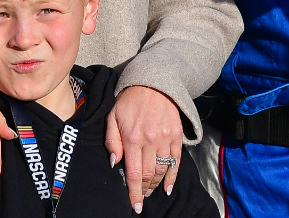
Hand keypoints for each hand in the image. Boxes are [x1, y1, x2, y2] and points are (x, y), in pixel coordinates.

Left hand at [105, 85, 183, 213]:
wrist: (152, 83)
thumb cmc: (128, 101)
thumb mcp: (112, 117)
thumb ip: (111, 140)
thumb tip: (114, 163)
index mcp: (132, 138)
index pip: (134, 173)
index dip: (134, 193)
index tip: (135, 206)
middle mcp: (150, 140)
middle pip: (149, 175)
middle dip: (144, 190)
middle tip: (141, 197)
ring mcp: (165, 138)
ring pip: (163, 170)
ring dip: (156, 185)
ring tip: (150, 191)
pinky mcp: (176, 135)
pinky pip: (176, 161)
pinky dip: (173, 176)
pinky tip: (168, 187)